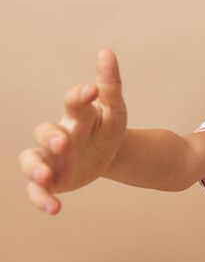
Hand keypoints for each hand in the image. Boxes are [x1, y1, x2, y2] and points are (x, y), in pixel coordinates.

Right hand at [19, 50, 126, 213]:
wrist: (108, 153)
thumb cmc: (107, 126)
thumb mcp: (115, 109)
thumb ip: (110, 84)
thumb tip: (106, 52)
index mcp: (77, 115)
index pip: (73, 102)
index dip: (79, 96)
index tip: (90, 91)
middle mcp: (59, 134)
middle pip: (44, 131)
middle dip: (50, 137)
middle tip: (62, 142)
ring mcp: (51, 158)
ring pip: (31, 160)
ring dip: (35, 169)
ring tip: (46, 177)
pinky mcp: (53, 179)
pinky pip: (38, 190)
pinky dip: (42, 199)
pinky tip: (55, 209)